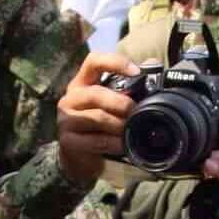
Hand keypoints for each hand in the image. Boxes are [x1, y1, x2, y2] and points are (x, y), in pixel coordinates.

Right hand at [54, 49, 139, 185]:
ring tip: (131, 130)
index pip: (93, 61)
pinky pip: (95, 140)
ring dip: (119, 125)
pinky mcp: (67, 140)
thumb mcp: (112, 102)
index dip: (115, 62)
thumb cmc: (100, 125)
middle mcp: (71, 98)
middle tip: (135, 111)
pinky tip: (122, 145)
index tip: (136, 72)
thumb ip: (130, 84)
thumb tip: (153, 63)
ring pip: (97, 118)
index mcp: (83, 82)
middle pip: (96, 94)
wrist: (80, 156)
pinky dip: (113, 143)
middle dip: (121, 103)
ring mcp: (66, 119)